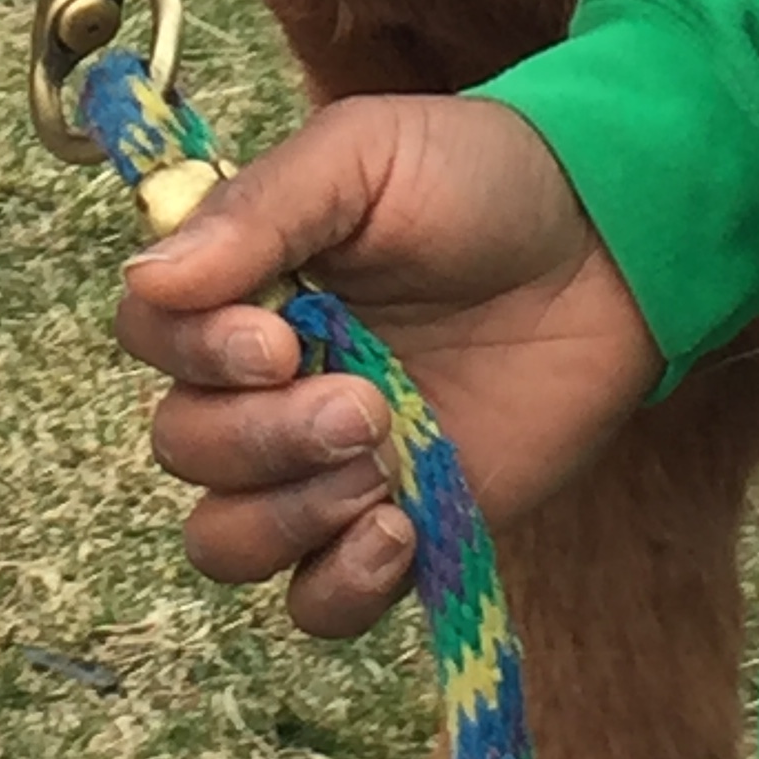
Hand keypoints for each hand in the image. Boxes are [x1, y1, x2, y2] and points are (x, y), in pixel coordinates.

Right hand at [115, 95, 661, 638]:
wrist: (609, 244)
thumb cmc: (480, 176)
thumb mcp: (364, 156)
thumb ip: (259, 212)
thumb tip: (149, 279)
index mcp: (246, 281)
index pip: (151, 334)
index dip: (194, 352)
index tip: (278, 338)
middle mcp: (268, 378)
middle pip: (184, 445)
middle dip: (261, 438)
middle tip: (363, 405)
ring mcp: (327, 462)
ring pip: (228, 538)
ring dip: (288, 514)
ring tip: (383, 466)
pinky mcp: (398, 526)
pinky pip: (317, 603)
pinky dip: (338, 584)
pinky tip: (402, 528)